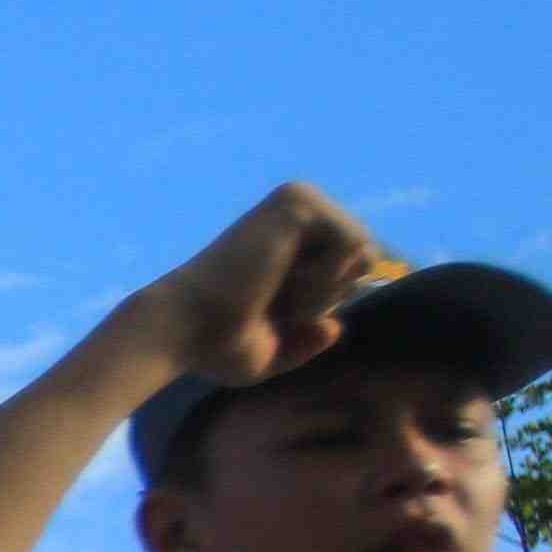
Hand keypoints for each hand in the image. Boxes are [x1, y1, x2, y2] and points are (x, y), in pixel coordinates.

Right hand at [132, 180, 397, 393]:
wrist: (184, 331)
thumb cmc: (217, 345)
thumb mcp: (273, 353)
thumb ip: (308, 340)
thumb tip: (335, 326)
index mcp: (295, 233)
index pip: (356, 265)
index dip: (329, 301)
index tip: (278, 312)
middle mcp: (300, 207)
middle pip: (367, 257)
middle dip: (330, 295)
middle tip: (277, 303)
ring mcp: (300, 199)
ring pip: (365, 252)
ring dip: (326, 290)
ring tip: (280, 294)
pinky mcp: (298, 201)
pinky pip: (354, 245)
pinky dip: (324, 280)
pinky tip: (283, 282)